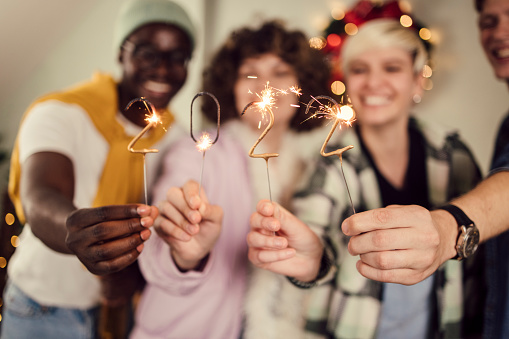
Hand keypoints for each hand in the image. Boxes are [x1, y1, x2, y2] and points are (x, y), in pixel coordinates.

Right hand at [65, 204, 155, 274]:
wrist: (81, 240)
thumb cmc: (100, 222)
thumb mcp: (109, 213)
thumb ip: (132, 212)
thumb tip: (154, 211)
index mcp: (76, 220)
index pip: (103, 213)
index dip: (126, 210)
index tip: (146, 209)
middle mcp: (74, 239)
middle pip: (103, 231)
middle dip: (129, 226)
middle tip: (148, 222)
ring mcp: (82, 256)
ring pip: (107, 251)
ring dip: (131, 242)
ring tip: (146, 234)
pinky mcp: (93, 269)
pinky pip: (112, 265)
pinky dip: (129, 256)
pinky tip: (140, 247)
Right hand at [155, 180, 222, 270]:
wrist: (199, 248)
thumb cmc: (208, 228)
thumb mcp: (216, 219)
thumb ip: (210, 210)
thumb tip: (200, 207)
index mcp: (192, 192)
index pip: (189, 185)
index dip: (191, 193)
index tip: (196, 205)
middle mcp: (177, 197)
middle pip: (173, 193)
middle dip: (185, 207)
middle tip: (196, 219)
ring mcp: (165, 209)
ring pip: (166, 208)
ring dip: (182, 221)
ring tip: (194, 231)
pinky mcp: (158, 223)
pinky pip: (162, 223)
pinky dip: (175, 231)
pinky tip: (186, 237)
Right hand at [247, 200, 322, 281]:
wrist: (309, 258)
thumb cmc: (301, 238)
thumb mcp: (295, 227)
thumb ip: (282, 218)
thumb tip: (271, 207)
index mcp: (269, 215)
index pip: (261, 207)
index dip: (263, 207)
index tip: (269, 210)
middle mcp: (260, 227)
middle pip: (254, 220)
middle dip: (264, 222)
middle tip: (276, 225)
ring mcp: (257, 243)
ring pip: (253, 238)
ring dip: (269, 241)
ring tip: (284, 243)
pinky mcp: (257, 258)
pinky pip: (259, 256)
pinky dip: (275, 255)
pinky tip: (289, 253)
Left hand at [342, 205, 456, 284]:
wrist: (444, 239)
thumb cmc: (414, 224)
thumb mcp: (401, 212)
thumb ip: (377, 217)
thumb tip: (350, 227)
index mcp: (417, 216)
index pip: (382, 218)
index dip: (358, 223)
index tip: (346, 227)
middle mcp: (423, 237)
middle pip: (379, 240)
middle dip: (358, 242)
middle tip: (352, 243)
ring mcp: (422, 259)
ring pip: (381, 260)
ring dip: (363, 257)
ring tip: (360, 252)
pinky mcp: (416, 276)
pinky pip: (386, 276)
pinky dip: (368, 271)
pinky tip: (363, 265)